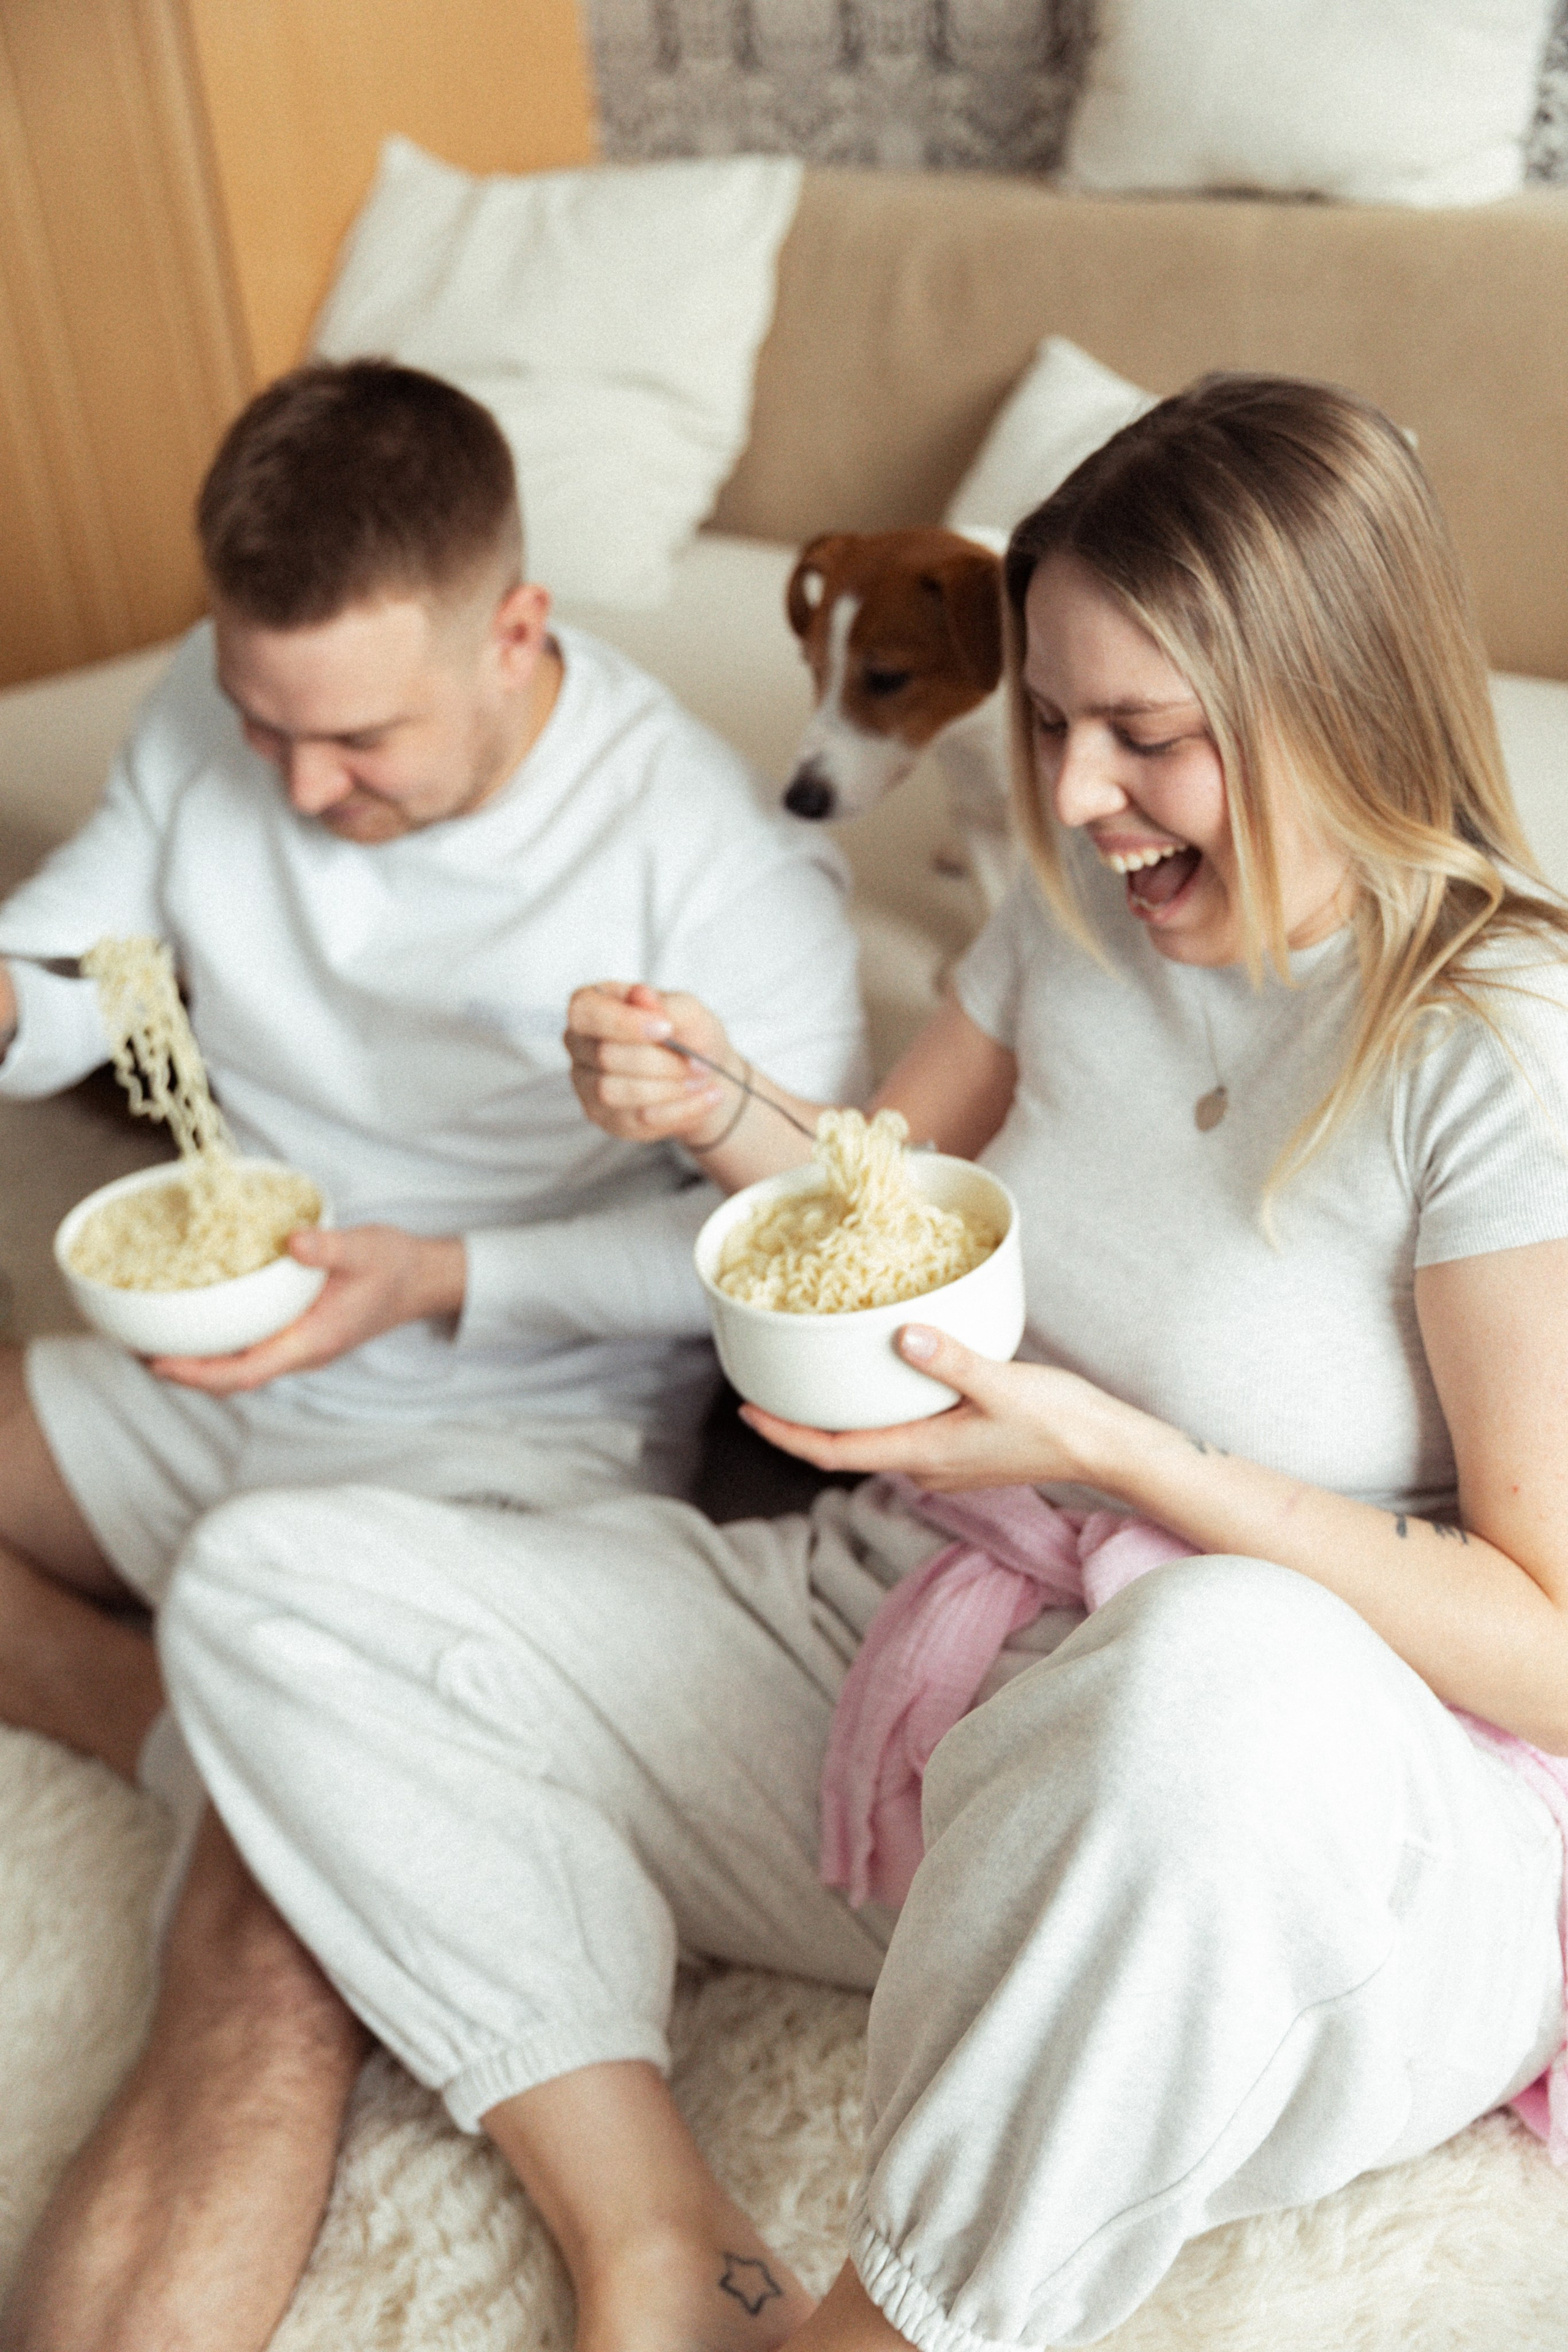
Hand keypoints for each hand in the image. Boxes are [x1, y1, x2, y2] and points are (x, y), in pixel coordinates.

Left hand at [150, 1224, 465, 1394]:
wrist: (421, 1279)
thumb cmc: (395, 1266)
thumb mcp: (366, 1248)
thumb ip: (330, 1247)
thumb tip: (292, 1242)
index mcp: (312, 1342)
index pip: (246, 1372)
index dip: (200, 1374)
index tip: (159, 1363)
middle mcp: (300, 1352)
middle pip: (232, 1378)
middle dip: (185, 1371)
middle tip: (137, 1349)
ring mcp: (297, 1346)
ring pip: (238, 1366)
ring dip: (198, 1360)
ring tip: (155, 1338)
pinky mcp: (295, 1333)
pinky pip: (249, 1348)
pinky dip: (218, 1342)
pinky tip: (198, 1319)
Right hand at [564, 981, 740, 1146]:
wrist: (701, 1073)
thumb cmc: (686, 1032)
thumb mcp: (687, 1010)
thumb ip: (666, 1004)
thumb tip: (641, 996)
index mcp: (590, 1005)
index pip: (585, 1012)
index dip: (623, 1023)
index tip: (666, 1029)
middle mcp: (579, 1044)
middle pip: (605, 1057)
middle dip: (659, 1062)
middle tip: (699, 1062)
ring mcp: (586, 1085)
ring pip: (613, 1093)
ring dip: (667, 1089)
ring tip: (700, 1080)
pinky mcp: (604, 1118)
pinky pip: (635, 1121)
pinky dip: (679, 1110)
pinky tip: (706, 1098)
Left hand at [740, 1325, 1126, 1492]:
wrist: (1107, 1450)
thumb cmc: (1059, 1420)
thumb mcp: (1002, 1382)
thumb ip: (949, 1360)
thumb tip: (901, 1335)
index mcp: (924, 1453)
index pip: (835, 1452)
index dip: (785, 1434)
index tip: (748, 1410)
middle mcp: (926, 1467)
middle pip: (848, 1446)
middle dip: (806, 1422)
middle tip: (770, 1384)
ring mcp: (944, 1464)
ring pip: (878, 1439)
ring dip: (845, 1415)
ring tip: (816, 1377)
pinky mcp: (962, 1452)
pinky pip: (905, 1432)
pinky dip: (883, 1409)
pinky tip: (885, 1378)